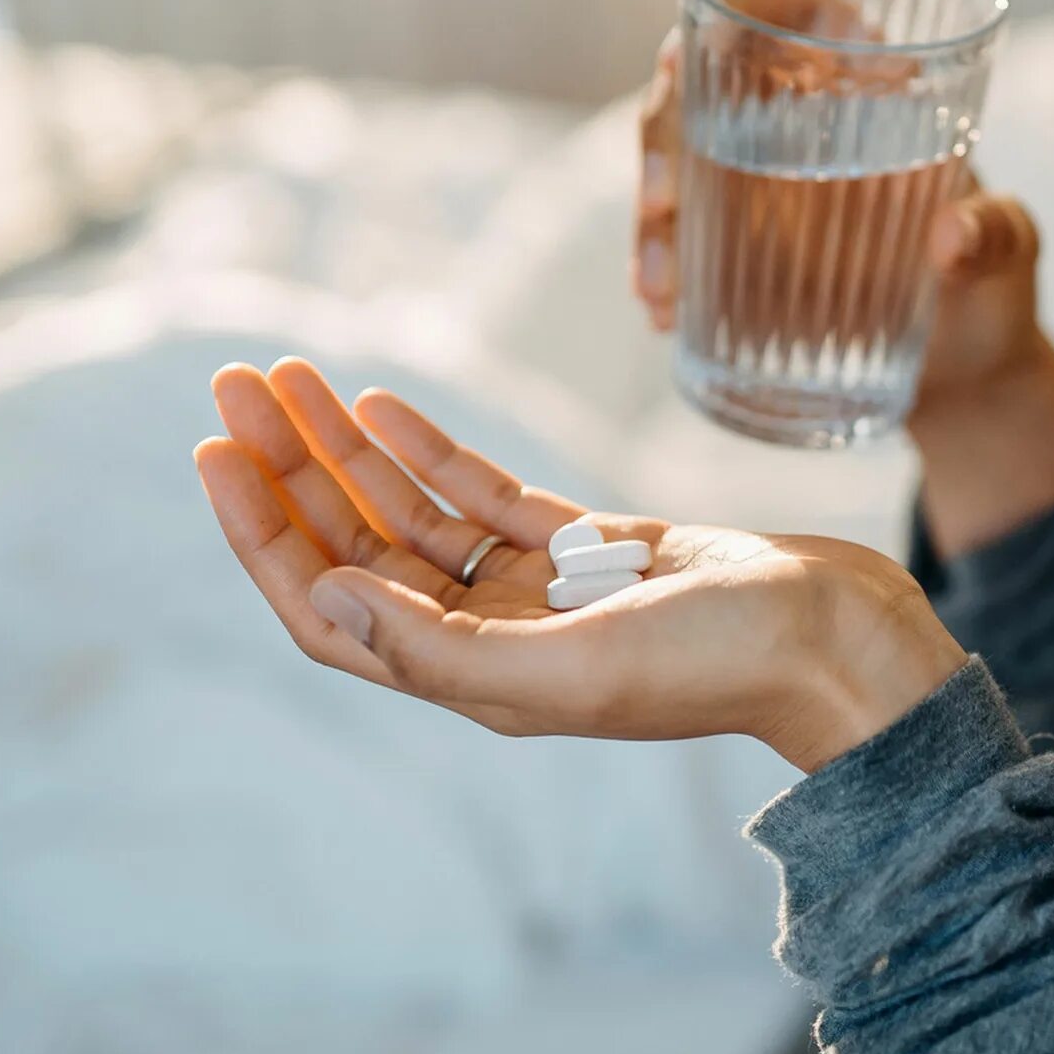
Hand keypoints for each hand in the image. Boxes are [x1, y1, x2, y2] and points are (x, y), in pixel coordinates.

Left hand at [195, 359, 968, 770]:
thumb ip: (444, 649)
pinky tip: (382, 401)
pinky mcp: (593, 547)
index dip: (263, 534)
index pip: (329, 605)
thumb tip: (325, 599)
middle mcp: (491, 637)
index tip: (215, 454)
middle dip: (289, 466)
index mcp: (473, 679)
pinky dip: (430, 447)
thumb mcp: (574, 669)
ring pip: (411, 511)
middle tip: (234, 382)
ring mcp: (539, 591)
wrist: (838, 639)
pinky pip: (484, 493)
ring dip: (346, 445)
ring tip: (288, 373)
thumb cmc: (721, 664)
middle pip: (356, 545)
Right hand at [631, 0, 1053, 548]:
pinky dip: (660, 269)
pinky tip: (661, 311)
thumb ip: (999, 235)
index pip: (802, 0)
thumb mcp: (1013, 252)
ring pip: (677, 159)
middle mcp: (806, 120)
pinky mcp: (742, 249)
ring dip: (652, 214)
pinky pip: (679, 238)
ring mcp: (762, 184)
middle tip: (664, 202)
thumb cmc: (999, 289)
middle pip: (707, 78)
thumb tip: (951, 240)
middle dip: (664, 130)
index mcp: (873, 85)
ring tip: (661, 288)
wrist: (971, 376)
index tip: (708, 35)